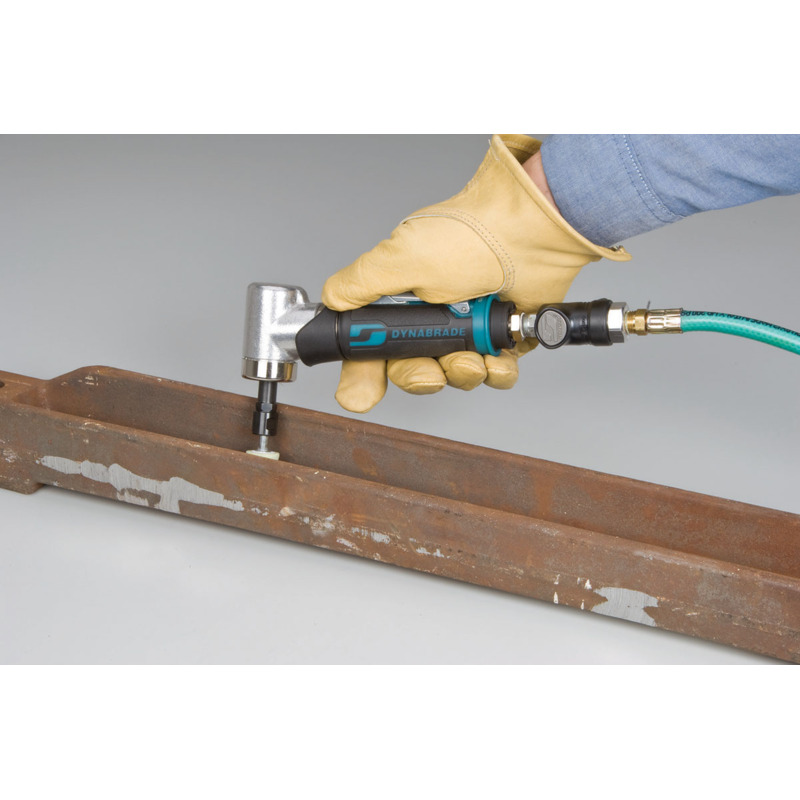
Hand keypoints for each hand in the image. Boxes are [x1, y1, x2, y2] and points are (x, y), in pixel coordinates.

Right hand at [322, 135, 630, 412]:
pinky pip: (493, 375)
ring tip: (470, 355)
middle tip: (429, 369)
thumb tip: (332, 301)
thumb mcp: (400, 256)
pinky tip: (496, 357)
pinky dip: (496, 373)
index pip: (372, 346)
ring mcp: (465, 331)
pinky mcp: (500, 340)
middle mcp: (430, 317)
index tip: (363, 393)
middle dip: (419, 377)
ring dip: (460, 374)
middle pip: (410, 370)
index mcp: (400, 299)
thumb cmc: (470, 234)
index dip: (365, 373)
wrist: (529, 232)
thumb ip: (360, 284)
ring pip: (452, 378)